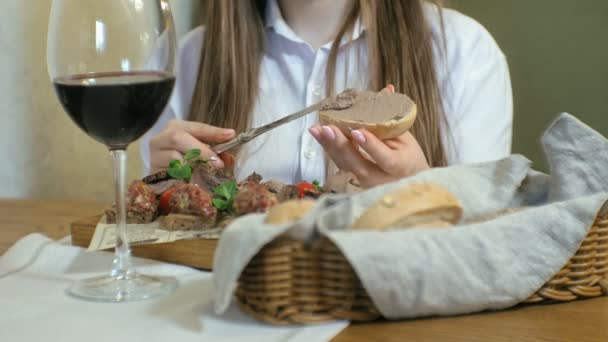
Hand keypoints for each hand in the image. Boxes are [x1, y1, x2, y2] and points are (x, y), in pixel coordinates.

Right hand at [149, 119, 235, 172]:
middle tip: (218, 163)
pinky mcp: (153, 172)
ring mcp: (154, 155)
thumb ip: (216, 154)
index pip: (196, 127)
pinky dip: (183, 175)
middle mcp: (162, 138)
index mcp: (176, 128)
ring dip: (192, 164)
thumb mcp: (203, 156)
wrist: (165, 184)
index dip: (213, 131)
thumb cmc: (186, 165)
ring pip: (173, 155)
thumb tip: (229, 158)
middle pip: (178, 137)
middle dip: (201, 150)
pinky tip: (190, 178)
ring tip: (206, 172)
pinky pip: (170, 172)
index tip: (230, 135)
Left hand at [309, 85, 429, 187]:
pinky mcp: (353, 180)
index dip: (370, 145)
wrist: (408, 182)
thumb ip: (392, 118)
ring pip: (344, 164)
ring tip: (316, 129)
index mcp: (399, 167)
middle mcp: (379, 179)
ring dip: (328, 146)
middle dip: (341, 145)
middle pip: (357, 164)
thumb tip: (387, 90)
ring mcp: (364, 182)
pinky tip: (319, 135)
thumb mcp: (406, 138)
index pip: (384, 158)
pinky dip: (329, 148)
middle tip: (326, 128)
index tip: (357, 131)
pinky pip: (340, 163)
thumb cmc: (408, 157)